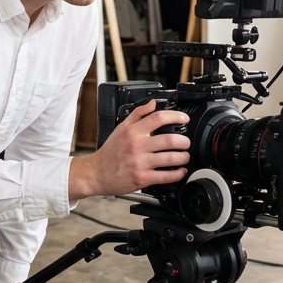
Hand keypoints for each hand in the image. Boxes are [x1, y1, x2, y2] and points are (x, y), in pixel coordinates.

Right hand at [68, 99, 189, 199]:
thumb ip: (138, 114)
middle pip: (170, 139)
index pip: (158, 118)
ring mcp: (140, 163)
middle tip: (186, 143)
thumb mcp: (121, 128)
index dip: (176, 117)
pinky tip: (180, 171)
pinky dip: (178, 173)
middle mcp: (137, 146)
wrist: (96, 173)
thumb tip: (153, 103)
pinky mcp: (142, 178)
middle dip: (184, 141)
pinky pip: (166, 176)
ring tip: (184, 156)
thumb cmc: (110, 152)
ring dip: (184, 157)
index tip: (184, 119)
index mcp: (133, 131)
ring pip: (171, 158)